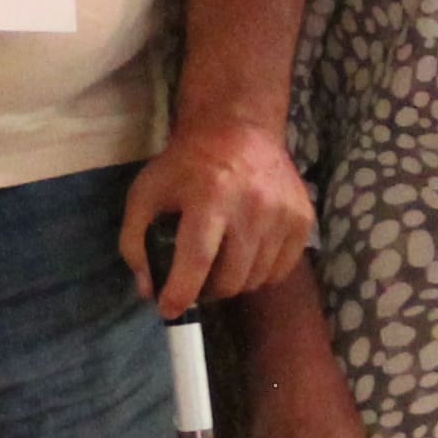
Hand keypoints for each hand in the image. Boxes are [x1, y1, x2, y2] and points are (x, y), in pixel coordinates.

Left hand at [124, 116, 312, 315]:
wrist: (239, 128)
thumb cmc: (187, 164)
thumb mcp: (147, 192)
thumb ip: (135, 241)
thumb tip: (148, 290)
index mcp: (210, 196)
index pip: (197, 259)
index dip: (181, 292)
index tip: (169, 310)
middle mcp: (253, 206)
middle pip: (230, 278)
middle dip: (206, 291)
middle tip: (195, 281)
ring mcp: (283, 213)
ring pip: (256, 279)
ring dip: (233, 282)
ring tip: (219, 264)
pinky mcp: (303, 218)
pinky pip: (280, 270)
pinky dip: (260, 273)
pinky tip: (245, 254)